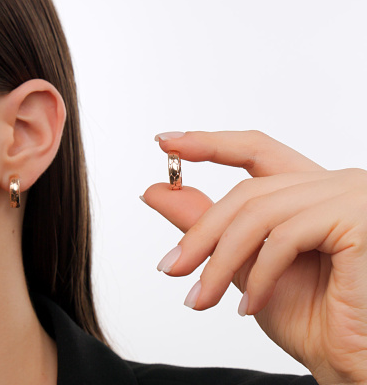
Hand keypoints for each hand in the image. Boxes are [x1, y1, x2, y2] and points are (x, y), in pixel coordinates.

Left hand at [141, 130, 366, 384]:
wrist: (353, 362)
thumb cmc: (308, 316)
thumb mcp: (243, 262)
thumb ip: (205, 223)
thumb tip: (156, 191)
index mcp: (307, 190)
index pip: (254, 150)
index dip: (209, 142)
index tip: (167, 142)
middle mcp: (329, 183)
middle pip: (248, 191)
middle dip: (202, 232)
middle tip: (171, 267)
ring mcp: (347, 194)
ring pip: (258, 213)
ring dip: (220, 261)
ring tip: (201, 299)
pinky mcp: (356, 217)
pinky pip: (284, 237)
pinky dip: (258, 275)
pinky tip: (250, 306)